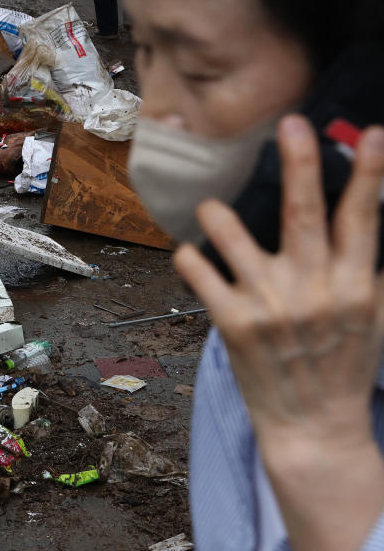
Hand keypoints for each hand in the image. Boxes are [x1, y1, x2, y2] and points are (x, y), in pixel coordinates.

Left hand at [175, 115, 383, 450]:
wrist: (314, 427)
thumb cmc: (344, 365)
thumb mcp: (375, 317)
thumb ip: (370, 269)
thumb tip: (371, 215)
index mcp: (356, 286)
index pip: (364, 220)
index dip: (370, 174)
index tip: (374, 134)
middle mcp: (315, 291)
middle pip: (305, 215)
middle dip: (300, 165)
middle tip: (291, 122)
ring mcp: (271, 306)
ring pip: (236, 239)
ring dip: (220, 216)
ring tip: (211, 205)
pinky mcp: (233, 324)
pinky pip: (201, 275)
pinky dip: (190, 257)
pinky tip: (186, 251)